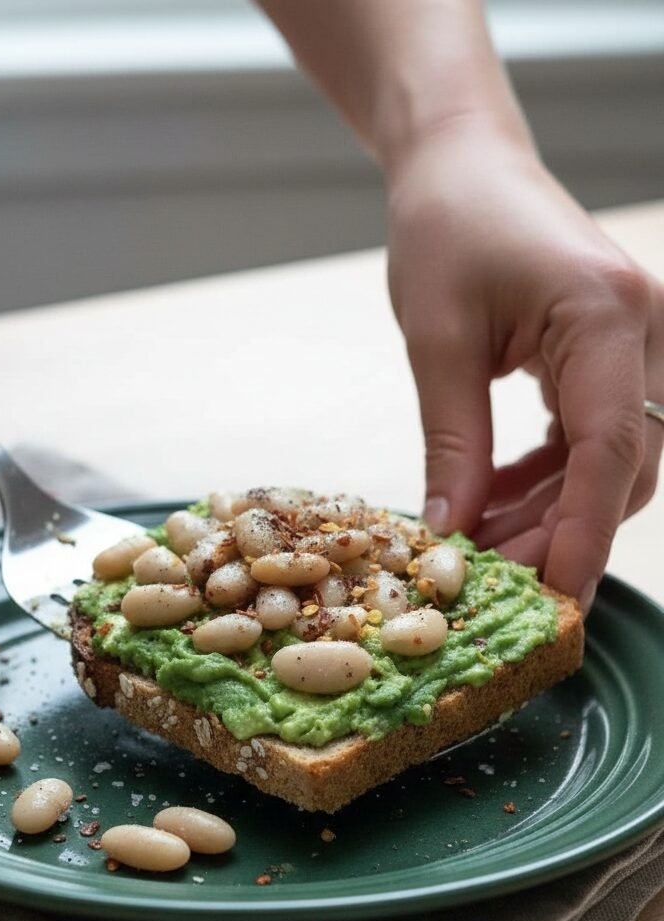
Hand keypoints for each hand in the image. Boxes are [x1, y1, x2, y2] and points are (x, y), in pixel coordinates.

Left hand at [387, 119, 663, 613]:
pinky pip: (595, 437)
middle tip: (493, 583)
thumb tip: (451, 536)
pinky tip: (495, 500)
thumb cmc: (445, 228)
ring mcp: (637, 341)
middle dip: (560, 533)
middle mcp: (643, 329)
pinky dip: (549, 479)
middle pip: (625, 467)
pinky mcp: (614, 352)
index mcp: (605, 314)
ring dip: (551, 512)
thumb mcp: (437, 341)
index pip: (611, 449)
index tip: (555, 599)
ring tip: (481, 546)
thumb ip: (453, 443)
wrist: (464, 162)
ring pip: (614, 460)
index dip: (584, 534)